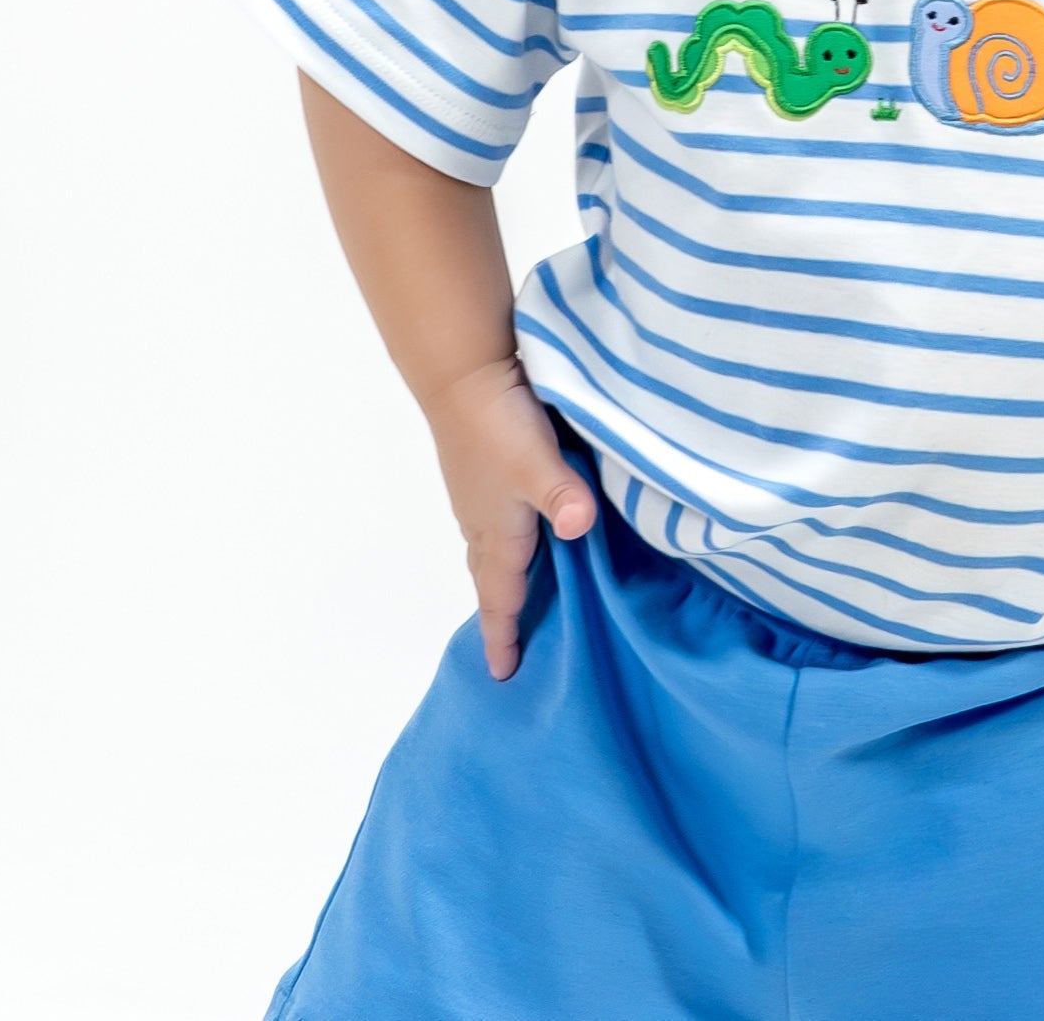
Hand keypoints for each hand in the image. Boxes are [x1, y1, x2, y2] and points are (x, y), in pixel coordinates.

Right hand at [422, 356, 596, 678]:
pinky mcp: (482, 467)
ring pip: (490, 547)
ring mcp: (479, 492)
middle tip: (514, 642)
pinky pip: (492, 521)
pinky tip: (526, 527)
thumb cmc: (497, 420)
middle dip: (501, 610)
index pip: (500, 595)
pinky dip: (506, 539)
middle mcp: (483, 519)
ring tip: (523, 593)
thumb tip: (581, 526)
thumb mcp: (535, 459)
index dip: (503, 634)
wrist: (462, 369)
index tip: (502, 674)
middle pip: (491, 576)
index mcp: (498, 530)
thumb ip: (561, 492)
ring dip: (503, 574)